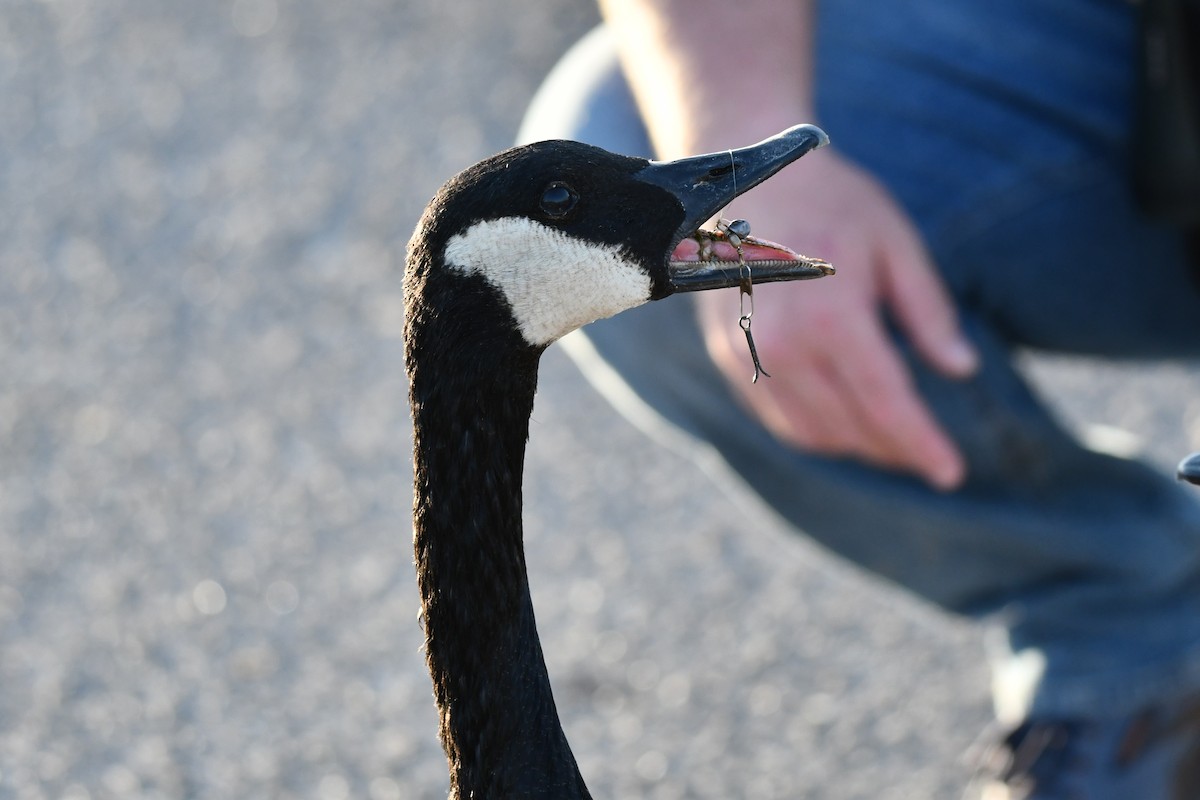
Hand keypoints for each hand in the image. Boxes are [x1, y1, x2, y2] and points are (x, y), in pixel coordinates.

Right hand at [696, 150, 977, 489]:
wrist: (742, 179)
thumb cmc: (830, 201)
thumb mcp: (895, 244)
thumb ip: (927, 311)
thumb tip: (960, 369)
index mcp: (833, 319)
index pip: (886, 405)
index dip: (922, 445)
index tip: (951, 474)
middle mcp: (783, 346)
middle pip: (849, 428)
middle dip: (894, 449)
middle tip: (928, 454)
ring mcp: (747, 353)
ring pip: (809, 431)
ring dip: (854, 445)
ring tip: (889, 440)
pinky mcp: (727, 353)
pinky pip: (774, 414)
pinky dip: (813, 429)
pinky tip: (841, 419)